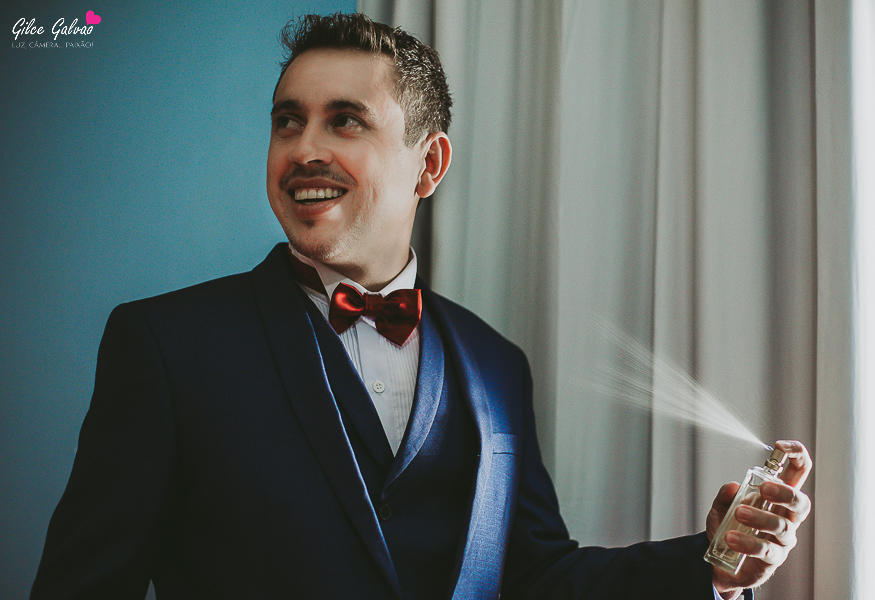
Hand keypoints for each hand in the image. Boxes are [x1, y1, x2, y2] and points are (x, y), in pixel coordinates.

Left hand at [706, 440, 812, 596]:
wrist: (722, 561)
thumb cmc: (730, 528)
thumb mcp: (721, 508)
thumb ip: (725, 496)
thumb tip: (732, 486)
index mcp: (777, 497)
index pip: (798, 472)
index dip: (795, 455)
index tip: (780, 445)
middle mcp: (786, 516)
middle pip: (801, 502)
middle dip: (785, 493)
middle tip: (763, 489)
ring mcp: (782, 538)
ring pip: (783, 526)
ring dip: (760, 518)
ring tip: (738, 514)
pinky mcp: (774, 558)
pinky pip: (768, 549)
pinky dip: (749, 542)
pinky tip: (732, 538)